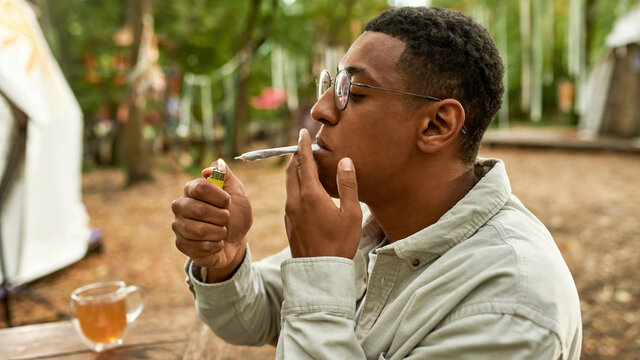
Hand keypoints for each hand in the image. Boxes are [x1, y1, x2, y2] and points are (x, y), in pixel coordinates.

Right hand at [172, 160, 252, 281]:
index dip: (219, 197)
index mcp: (192, 189)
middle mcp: (181, 205)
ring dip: (219, 232)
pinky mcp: (180, 243)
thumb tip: (218, 162)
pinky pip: (199, 246)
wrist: (236, 242)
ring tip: (221, 231)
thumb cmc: (236, 214)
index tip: (228, 202)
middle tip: (226, 219)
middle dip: (221, 217)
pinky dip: (215, 245)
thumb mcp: (237, 192)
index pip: (200, 187)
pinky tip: (215, 242)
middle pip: (199, 210)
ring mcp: (179, 225)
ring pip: (200, 230)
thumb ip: (226, 175)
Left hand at [284, 129, 361, 258]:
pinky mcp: (289, 223)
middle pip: (291, 170)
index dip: (303, 146)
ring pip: (288, 183)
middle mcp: (295, 201)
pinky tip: (304, 189)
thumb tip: (345, 161)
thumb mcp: (351, 214)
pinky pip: (289, 196)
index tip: (303, 133)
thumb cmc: (340, 243)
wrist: (320, 272)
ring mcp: (290, 213)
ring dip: (294, 170)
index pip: (304, 162)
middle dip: (297, 155)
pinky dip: (295, 184)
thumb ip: (348, 185)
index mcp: (310, 195)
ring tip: (304, 163)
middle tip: (304, 145)